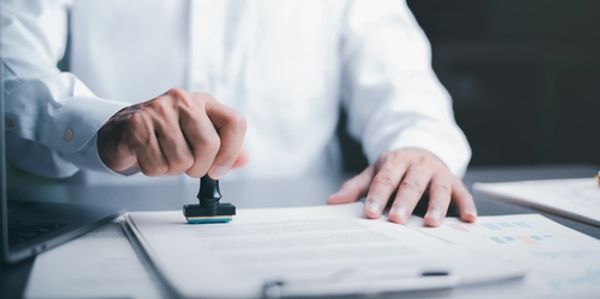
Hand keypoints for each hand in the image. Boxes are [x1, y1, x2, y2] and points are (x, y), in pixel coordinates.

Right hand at [98, 88, 247, 177]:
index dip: (231, 152)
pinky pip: (157, 165)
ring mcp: (159, 110)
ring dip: (173, 170)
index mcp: (203, 102)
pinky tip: (148, 156)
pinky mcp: (137, 125)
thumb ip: (222, 149)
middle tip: (188, 167)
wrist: (121, 130)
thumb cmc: (163, 135)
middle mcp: (183, 101)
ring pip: (182, 159)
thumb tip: (244, 160)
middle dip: (199, 167)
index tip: (219, 170)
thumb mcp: (197, 136)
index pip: (234, 123)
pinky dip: (154, 170)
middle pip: (208, 145)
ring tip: (164, 157)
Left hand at [327, 148, 476, 226]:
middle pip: (411, 184)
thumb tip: (332, 202)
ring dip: (436, 205)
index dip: (377, 196)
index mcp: (395, 161)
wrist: (421, 150)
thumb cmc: (394, 168)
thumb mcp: (374, 172)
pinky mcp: (455, 180)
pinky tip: (469, 220)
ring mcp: (438, 172)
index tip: (369, 212)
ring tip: (431, 222)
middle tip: (396, 219)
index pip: (384, 180)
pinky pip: (462, 193)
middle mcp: (418, 164)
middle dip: (404, 201)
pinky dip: (467, 205)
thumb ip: (355, 188)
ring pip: (439, 188)